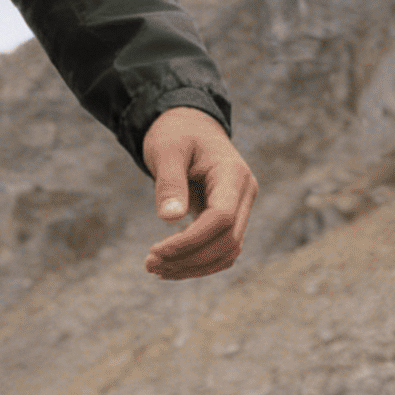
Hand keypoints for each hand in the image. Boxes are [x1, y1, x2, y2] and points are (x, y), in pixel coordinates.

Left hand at [141, 107, 255, 280]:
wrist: (188, 125)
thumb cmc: (175, 133)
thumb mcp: (166, 151)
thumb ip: (170, 183)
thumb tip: (170, 219)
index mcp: (233, 174)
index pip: (221, 218)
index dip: (190, 241)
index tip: (157, 251)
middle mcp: (244, 194)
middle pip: (228, 241)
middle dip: (189, 259)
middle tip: (150, 265)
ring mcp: (240, 207)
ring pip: (228, 252)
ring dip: (193, 267)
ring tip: (156, 269)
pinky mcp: (229, 218)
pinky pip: (221, 249)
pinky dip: (198, 262)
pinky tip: (170, 267)